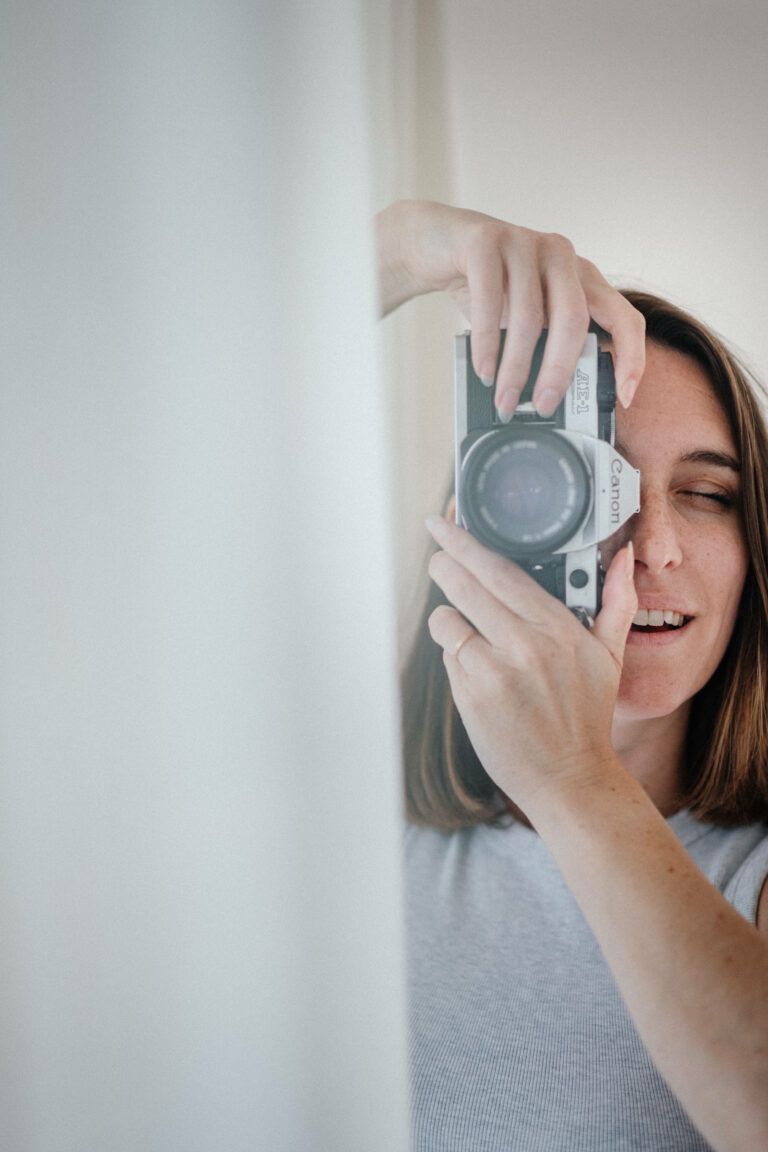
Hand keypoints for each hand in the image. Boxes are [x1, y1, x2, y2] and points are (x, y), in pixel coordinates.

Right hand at [376, 200, 644, 416]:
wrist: (434, 244)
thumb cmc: (486, 286)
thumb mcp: (525, 315)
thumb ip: (546, 342)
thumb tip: (553, 400)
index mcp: (581, 276)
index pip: (624, 316)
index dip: (631, 357)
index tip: (624, 397)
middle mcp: (561, 255)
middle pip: (574, 319)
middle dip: (559, 370)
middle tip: (543, 406)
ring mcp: (524, 242)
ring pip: (529, 315)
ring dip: (515, 367)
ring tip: (504, 399)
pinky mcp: (486, 240)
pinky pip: (490, 300)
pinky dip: (486, 342)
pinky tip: (484, 369)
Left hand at [425, 515, 636, 815]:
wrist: (570, 779)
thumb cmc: (587, 716)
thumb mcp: (610, 657)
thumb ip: (617, 602)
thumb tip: (623, 557)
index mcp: (558, 627)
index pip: (501, 570)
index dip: (465, 542)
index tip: (444, 523)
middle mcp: (524, 643)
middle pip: (464, 584)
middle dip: (444, 563)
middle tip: (437, 552)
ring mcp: (494, 670)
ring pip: (447, 620)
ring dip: (448, 618)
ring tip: (466, 628)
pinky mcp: (471, 695)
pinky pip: (448, 657)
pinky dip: (455, 656)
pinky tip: (476, 669)